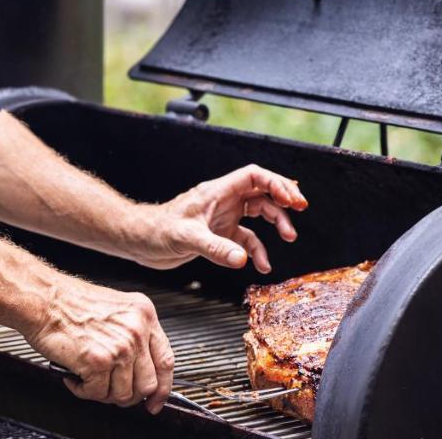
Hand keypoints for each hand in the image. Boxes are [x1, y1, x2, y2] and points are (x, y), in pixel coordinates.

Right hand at [27, 274, 174, 413]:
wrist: (44, 299)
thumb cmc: (71, 303)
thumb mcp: (117, 309)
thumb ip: (133, 334)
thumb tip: (139, 369)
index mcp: (144, 315)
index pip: (166, 361)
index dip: (162, 388)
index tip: (155, 401)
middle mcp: (136, 330)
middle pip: (148, 384)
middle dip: (129, 396)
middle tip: (111, 391)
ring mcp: (120, 347)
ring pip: (123, 394)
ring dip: (103, 393)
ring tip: (88, 378)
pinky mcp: (98, 362)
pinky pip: (97, 394)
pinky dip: (83, 391)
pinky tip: (74, 376)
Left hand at [133, 164, 307, 272]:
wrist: (140, 242)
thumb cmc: (156, 230)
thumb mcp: (186, 238)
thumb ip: (216, 248)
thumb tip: (242, 258)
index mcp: (217, 192)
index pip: (254, 177)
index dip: (276, 183)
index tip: (293, 198)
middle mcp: (224, 201)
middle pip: (262, 192)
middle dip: (283, 200)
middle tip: (300, 210)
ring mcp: (223, 217)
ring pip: (259, 214)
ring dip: (276, 224)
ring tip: (289, 238)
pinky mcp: (220, 235)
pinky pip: (246, 239)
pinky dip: (257, 251)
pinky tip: (261, 265)